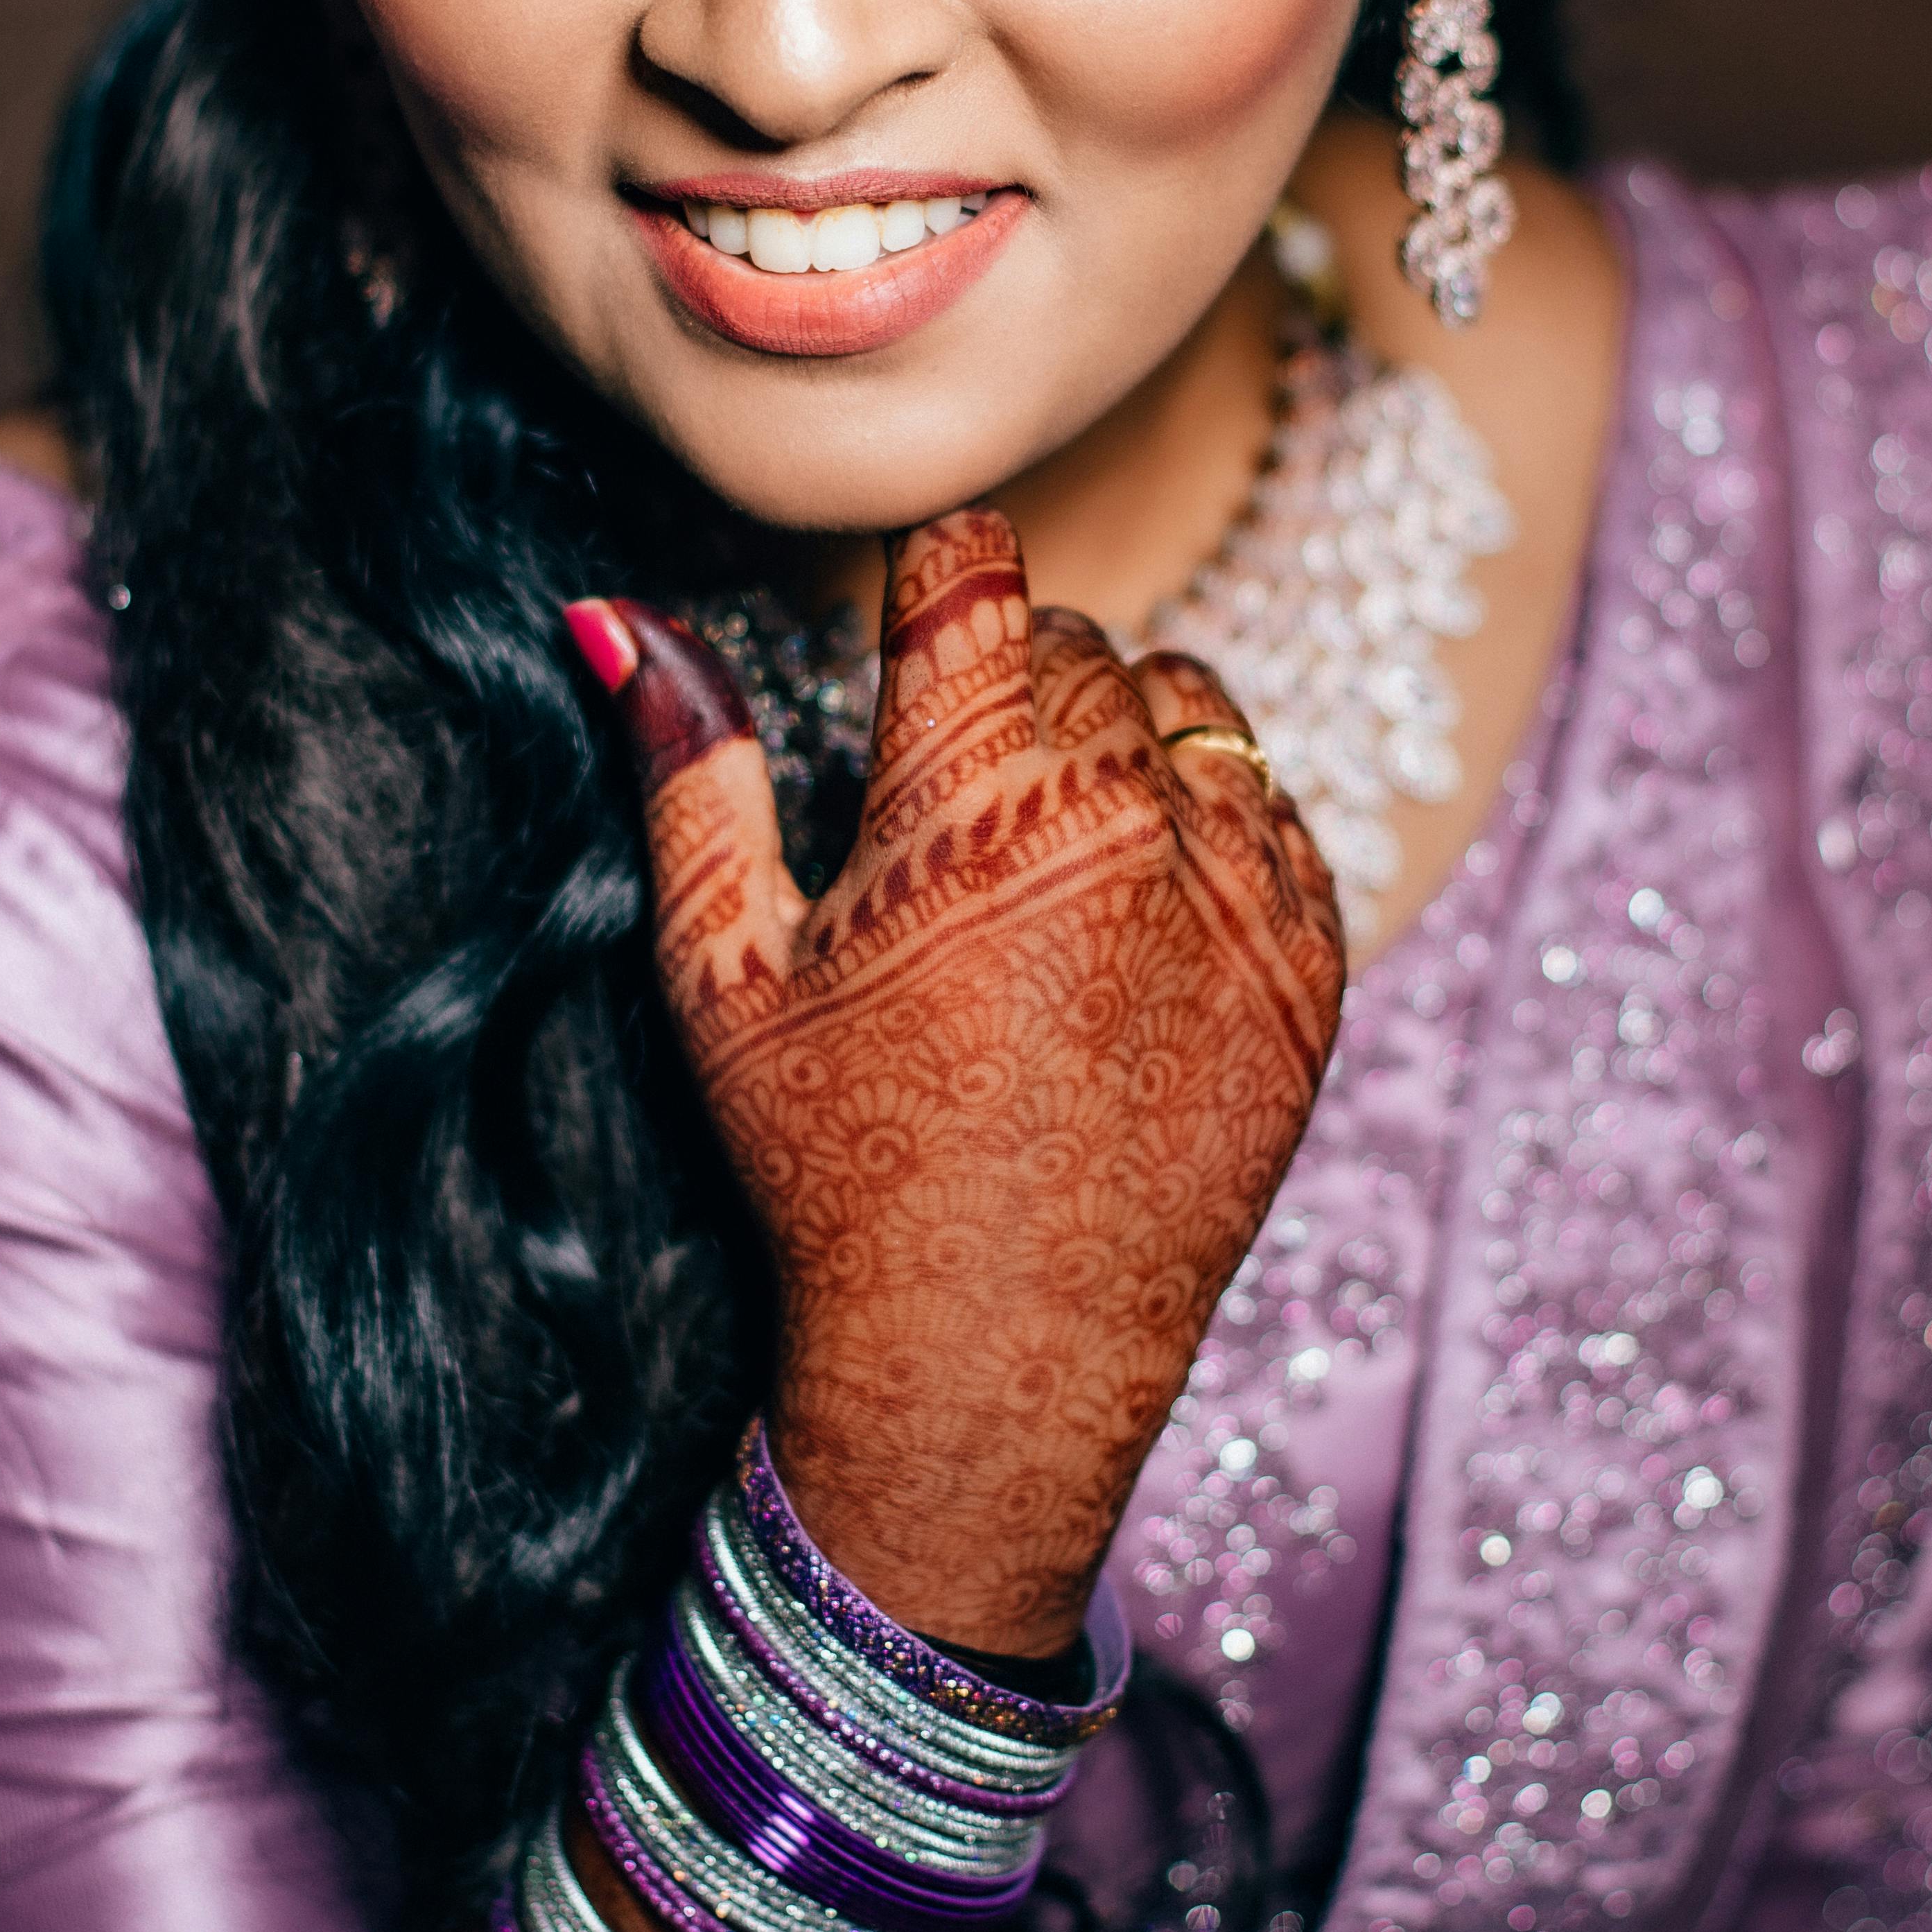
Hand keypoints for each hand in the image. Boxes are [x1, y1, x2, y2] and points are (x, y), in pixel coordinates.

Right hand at [574, 505, 1344, 1655]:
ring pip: (1193, 709)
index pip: (979, 571)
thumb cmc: (835, 1169)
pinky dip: (1210, 830)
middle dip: (1013, 691)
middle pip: (1082, 646)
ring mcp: (1235, 895)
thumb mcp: (725, 968)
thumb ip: (688, 771)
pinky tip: (1135, 914)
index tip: (919, 614)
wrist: (994, 1360)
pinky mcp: (1310, 966)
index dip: (939, 578)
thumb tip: (621, 615)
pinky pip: (1274, 814)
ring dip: (1124, 743)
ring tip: (1047, 851)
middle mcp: (1127, 825)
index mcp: (976, 804)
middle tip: (954, 809)